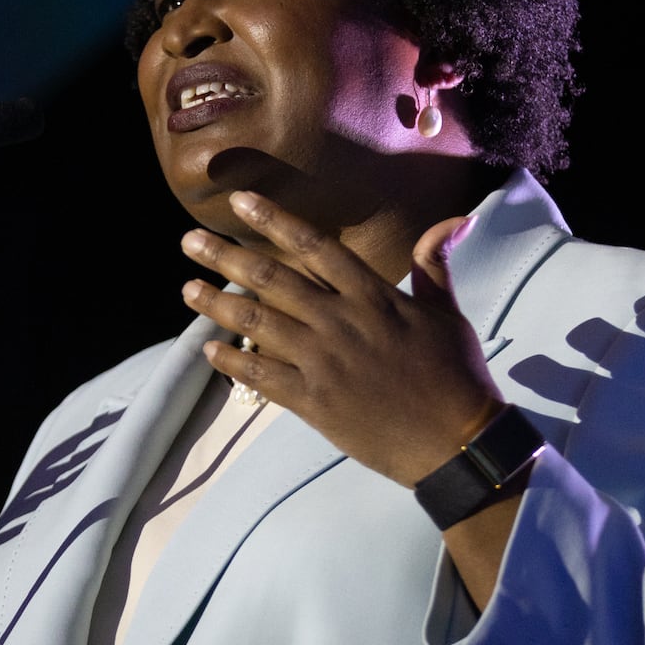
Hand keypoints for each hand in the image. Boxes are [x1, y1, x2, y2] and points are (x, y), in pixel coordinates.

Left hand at [179, 190, 503, 486]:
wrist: (454, 442)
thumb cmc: (456, 375)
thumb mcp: (449, 313)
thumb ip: (434, 265)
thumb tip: (453, 220)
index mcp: (373, 296)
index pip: (314, 246)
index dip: (274, 220)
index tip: (239, 202)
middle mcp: (341, 321)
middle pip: (273, 279)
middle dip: (226, 257)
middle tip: (189, 241)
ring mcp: (323, 361)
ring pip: (258, 323)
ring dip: (218, 304)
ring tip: (187, 289)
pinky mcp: (312, 401)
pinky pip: (261, 375)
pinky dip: (233, 361)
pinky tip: (208, 351)